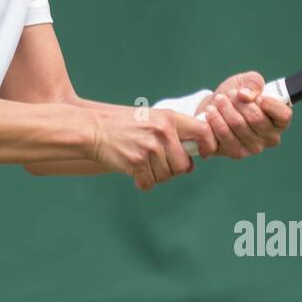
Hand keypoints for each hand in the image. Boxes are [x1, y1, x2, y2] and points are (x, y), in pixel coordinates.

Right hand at [90, 108, 214, 190]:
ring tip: (142, 164)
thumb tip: (192, 162)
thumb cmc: (123, 125)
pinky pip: (149, 183)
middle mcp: (162, 132)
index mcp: (169, 118)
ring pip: (166, 176)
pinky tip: (135, 174)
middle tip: (158, 164)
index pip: (203, 131)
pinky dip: (143, 183)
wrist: (93, 128)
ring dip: (156, 176)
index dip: (208, 145)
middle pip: (183, 164)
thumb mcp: (151, 119)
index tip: (203, 154)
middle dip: (173, 169)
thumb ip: (172, 134)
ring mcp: (150, 148)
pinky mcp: (137, 163)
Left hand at [192, 71, 291, 159]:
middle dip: (238, 102)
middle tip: (228, 95)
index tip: (258, 96)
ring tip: (217, 101)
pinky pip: (222, 137)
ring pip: (237, 125)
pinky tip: (210, 114)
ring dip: (224, 109)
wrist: (214, 108)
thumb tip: (246, 95)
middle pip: (256, 118)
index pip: (283, 115)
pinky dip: (213, 122)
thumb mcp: (247, 81)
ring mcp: (252, 148)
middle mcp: (269, 138)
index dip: (270, 104)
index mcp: (279, 121)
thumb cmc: (236, 95)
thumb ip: (253, 82)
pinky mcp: (233, 153)